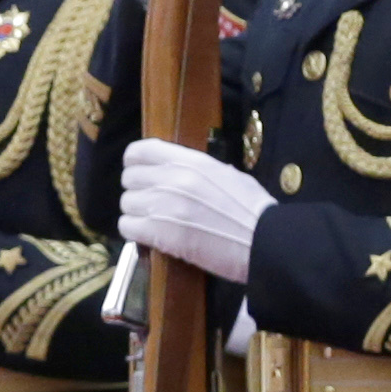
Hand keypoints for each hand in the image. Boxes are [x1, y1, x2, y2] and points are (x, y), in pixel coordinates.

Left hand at [117, 138, 272, 282]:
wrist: (264, 241)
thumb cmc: (253, 210)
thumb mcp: (227, 175)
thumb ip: (198, 171)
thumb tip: (179, 171)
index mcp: (190, 161)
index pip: (140, 150)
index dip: (134, 163)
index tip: (139, 173)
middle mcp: (172, 178)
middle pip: (130, 179)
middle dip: (137, 192)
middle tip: (151, 204)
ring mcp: (164, 205)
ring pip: (126, 204)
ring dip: (137, 214)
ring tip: (154, 223)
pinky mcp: (160, 233)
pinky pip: (127, 227)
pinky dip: (135, 233)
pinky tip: (150, 237)